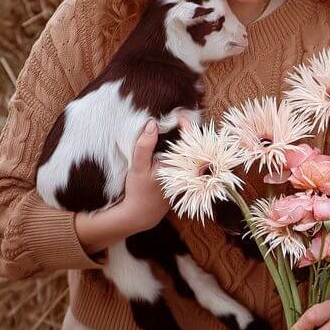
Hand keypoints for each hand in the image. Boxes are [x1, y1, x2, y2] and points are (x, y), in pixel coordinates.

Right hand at [115, 116, 190, 235]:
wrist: (141, 215)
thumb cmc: (139, 191)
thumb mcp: (138, 167)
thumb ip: (144, 146)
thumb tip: (152, 124)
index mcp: (180, 165)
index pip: (190, 139)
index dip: (186, 124)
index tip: (177, 115)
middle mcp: (187, 170)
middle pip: (191, 143)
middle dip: (183, 129)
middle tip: (173, 118)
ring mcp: (186, 174)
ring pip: (188, 151)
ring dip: (181, 139)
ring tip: (171, 127)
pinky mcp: (181, 177)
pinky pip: (184, 159)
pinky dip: (179, 150)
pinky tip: (169, 144)